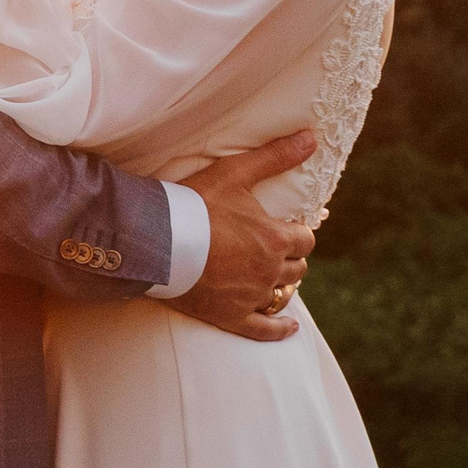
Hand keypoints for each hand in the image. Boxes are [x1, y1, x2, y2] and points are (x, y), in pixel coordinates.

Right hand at [169, 131, 318, 342]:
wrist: (156, 239)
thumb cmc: (196, 203)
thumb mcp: (235, 173)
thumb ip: (275, 157)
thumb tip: (311, 138)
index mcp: (275, 239)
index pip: (305, 239)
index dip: (297, 233)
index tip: (286, 228)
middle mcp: (269, 271)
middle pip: (297, 269)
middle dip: (290, 258)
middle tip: (273, 249)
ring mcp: (251, 297)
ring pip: (283, 295)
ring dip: (282, 285)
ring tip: (273, 277)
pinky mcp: (231, 316)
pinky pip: (264, 329)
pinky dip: (280, 330)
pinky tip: (291, 328)